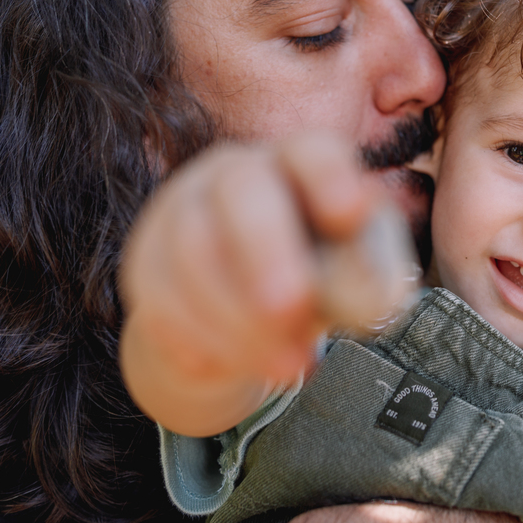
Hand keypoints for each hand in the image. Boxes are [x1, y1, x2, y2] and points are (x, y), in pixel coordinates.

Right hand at [119, 134, 413, 436]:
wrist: (239, 323)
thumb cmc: (315, 281)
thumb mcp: (355, 276)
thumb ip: (369, 279)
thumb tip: (376, 295)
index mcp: (296, 164)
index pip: (312, 152)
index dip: (330, 177)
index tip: (352, 214)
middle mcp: (232, 174)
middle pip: (240, 190)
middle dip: (267, 250)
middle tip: (295, 308)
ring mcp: (178, 215)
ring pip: (194, 253)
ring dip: (241, 318)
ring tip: (292, 367)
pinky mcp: (146, 268)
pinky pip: (163, 303)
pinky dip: (209, 345)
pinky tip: (244, 370)